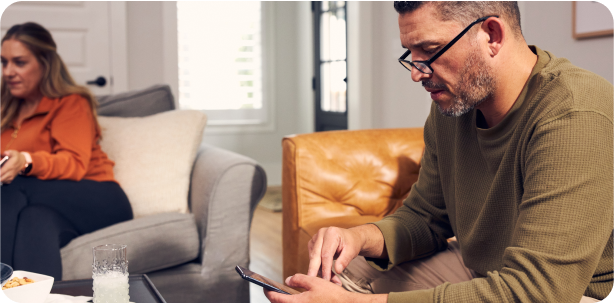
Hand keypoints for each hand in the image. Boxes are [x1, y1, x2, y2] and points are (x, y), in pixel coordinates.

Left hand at [0, 150, 25, 183]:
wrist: (23, 162)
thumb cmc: (16, 157)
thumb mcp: (13, 152)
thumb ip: (9, 152)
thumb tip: (6, 153)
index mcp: (10, 166)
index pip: (1, 172)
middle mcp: (11, 173)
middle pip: (0, 178)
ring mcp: (11, 177)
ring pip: (2, 180)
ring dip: (0, 178)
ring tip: (0, 172)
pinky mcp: (11, 179)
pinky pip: (4, 182)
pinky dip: (1, 180)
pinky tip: (1, 175)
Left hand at [264, 274, 386, 302]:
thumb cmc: (332, 296)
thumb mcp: (314, 282)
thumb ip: (299, 279)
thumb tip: (288, 280)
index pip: (275, 298)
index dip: (268, 292)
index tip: (265, 287)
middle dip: (274, 298)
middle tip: (272, 291)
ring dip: (283, 302)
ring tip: (283, 295)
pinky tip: (297, 299)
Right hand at [306, 226, 364, 283]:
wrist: (349, 237)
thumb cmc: (351, 243)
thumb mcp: (352, 251)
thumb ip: (345, 260)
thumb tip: (337, 270)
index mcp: (331, 233)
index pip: (326, 253)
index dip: (325, 267)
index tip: (326, 279)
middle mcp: (321, 233)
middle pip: (315, 255)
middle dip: (315, 270)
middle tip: (313, 282)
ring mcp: (315, 238)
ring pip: (313, 258)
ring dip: (319, 271)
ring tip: (330, 280)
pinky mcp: (312, 244)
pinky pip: (313, 258)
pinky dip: (319, 268)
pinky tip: (326, 274)